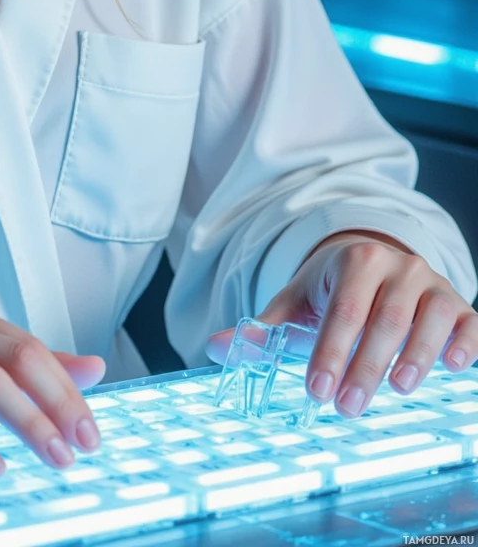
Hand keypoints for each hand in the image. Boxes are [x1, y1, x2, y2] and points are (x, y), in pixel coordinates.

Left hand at [206, 230, 477, 418]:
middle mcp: (397, 267)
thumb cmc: (333, 289)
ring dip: (416, 355)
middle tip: (348, 408)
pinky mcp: (459, 305)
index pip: (342, 311)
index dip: (330, 352)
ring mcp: (432, 284)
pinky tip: (454, 367)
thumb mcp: (297, 301)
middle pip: (385, 318)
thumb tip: (216, 349)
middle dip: (365, 365)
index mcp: (354, 261)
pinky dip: (464, 342)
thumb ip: (263, 330)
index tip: (316, 391)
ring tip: (398, 389)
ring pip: (430, 316)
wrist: (375, 259)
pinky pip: (469, 321)